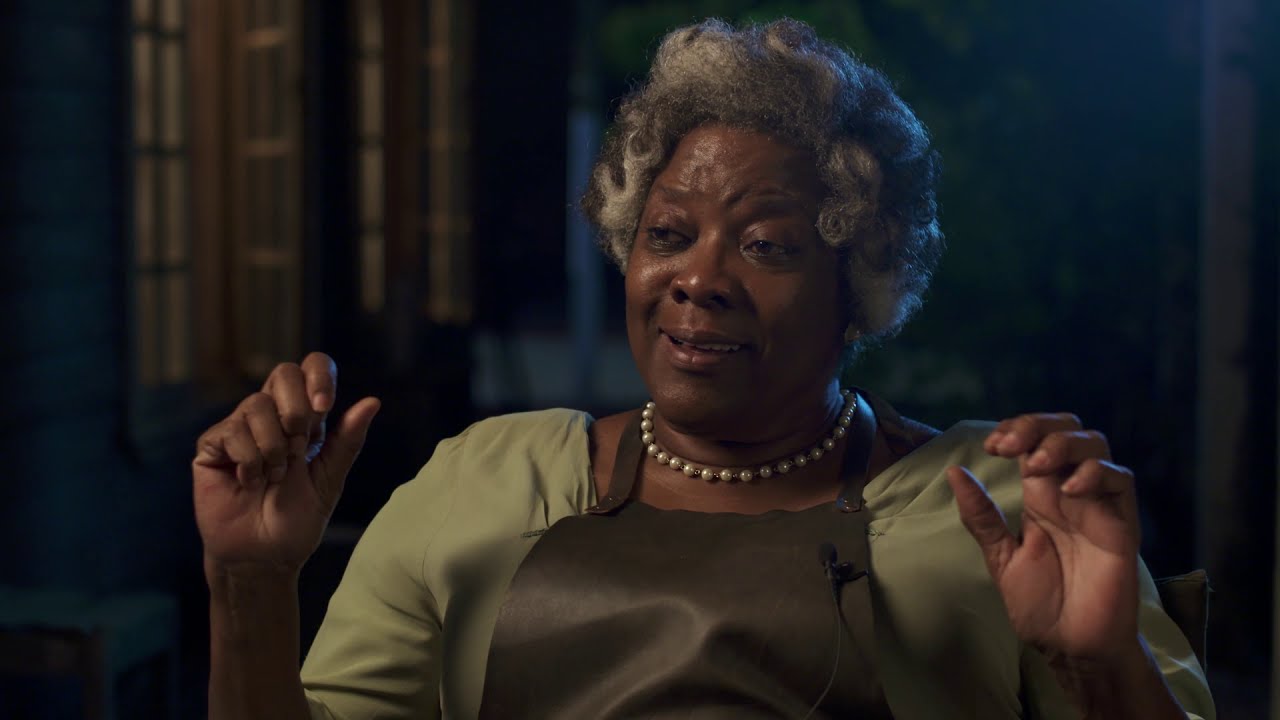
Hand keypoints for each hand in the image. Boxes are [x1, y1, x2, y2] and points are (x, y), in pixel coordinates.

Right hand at [193, 352, 379, 576]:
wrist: (264, 556)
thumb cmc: (298, 520)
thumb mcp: (330, 479)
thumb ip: (348, 440)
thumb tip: (373, 401)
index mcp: (306, 418)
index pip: (312, 368)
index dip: (319, 376)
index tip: (324, 407)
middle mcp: (273, 416)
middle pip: (283, 373)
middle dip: (296, 412)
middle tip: (299, 450)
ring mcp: (240, 428)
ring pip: (257, 405)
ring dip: (274, 447)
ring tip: (275, 477)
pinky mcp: (212, 446)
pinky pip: (231, 431)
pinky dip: (248, 460)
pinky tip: (250, 482)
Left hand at [946, 413, 1140, 661]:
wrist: (1071, 645)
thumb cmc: (1040, 603)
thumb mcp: (1001, 556)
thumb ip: (982, 516)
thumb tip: (954, 472)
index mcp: (1040, 495)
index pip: (1034, 440)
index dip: (1015, 429)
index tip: (991, 446)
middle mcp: (1070, 492)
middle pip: (1067, 429)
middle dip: (1037, 425)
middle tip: (1008, 446)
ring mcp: (1098, 505)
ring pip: (1096, 444)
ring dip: (1062, 444)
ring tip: (1036, 465)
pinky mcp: (1122, 524)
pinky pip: (1121, 480)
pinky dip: (1095, 474)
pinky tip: (1069, 491)